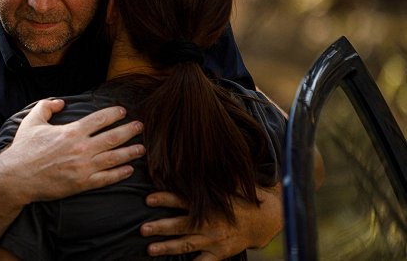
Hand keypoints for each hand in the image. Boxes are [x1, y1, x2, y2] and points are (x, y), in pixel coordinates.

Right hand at [0, 99, 144, 203]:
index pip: (100, 119)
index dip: (114, 114)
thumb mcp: (32, 121)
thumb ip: (47, 107)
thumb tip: (61, 102)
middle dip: (129, 131)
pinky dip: (120, 173)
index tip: (123, 111)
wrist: (16, 178)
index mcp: (72, 131)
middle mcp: (81, 148)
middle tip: (140, 127)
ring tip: (141, 148)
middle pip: (113, 137)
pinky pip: (106, 178)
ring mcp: (83, 167)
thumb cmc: (24, 149)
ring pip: (114, 158)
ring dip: (130, 152)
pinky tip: (129, 169)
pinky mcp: (82, 184)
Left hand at [141, 185, 282, 259]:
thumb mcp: (229, 183)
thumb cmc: (240, 199)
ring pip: (186, 245)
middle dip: (160, 227)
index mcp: (208, 205)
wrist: (264, 220)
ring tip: (150, 249)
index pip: (182, 200)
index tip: (148, 198)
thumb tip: (201, 157)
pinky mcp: (219, 254)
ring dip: (167, 247)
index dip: (165, 199)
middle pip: (180, 225)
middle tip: (143, 229)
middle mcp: (209, 223)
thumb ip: (213, 175)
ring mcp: (213, 241)